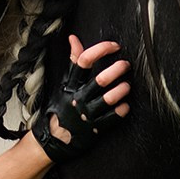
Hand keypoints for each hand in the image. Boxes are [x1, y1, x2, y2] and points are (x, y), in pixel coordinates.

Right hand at [30, 35, 130, 162]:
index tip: (114, 46)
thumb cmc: (60, 108)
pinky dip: (121, 110)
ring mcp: (87, 114)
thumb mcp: (63, 83)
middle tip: (125, 65)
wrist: (52, 139)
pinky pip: (112, 118)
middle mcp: (79, 98)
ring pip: (108, 99)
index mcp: (71, 85)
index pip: (85, 61)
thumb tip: (74, 38)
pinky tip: (125, 106)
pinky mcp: (95, 129)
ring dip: (121, 90)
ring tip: (126, 86)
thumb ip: (73, 61)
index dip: (101, 49)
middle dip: (116, 69)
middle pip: (100, 80)